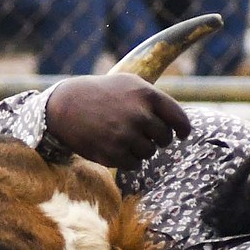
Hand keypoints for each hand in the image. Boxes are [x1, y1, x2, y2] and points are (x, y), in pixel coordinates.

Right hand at [45, 74, 191, 169]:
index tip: (182, 134)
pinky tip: (115, 146)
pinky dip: (128, 159)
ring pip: (149, 153)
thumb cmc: (102, 94)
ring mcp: (126, 135)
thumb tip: (182, 125)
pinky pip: (134, 164)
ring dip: (141, 149)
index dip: (183, 129)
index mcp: (147, 95)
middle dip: (157, 138)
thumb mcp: (130, 84)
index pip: (178, 119)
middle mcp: (139, 115)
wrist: (66, 107)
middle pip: (164, 138)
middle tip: (141, 132)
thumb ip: (156, 100)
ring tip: (124, 136)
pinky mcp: (113, 153)